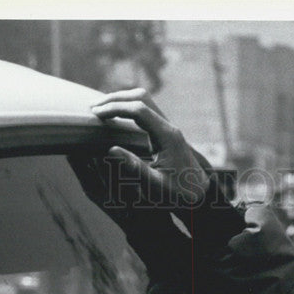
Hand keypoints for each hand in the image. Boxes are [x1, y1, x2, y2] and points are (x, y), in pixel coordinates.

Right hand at [89, 89, 211, 214]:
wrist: (200, 196)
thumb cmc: (179, 195)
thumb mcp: (156, 186)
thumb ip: (135, 168)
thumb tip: (110, 150)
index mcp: (167, 136)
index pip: (138, 110)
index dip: (115, 108)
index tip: (96, 114)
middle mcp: (169, 127)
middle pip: (141, 98)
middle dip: (116, 99)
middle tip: (93, 109)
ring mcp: (168, 128)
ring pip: (144, 101)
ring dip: (122, 101)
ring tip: (101, 111)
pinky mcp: (165, 133)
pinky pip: (145, 112)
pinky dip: (128, 110)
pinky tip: (115, 119)